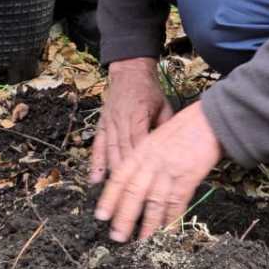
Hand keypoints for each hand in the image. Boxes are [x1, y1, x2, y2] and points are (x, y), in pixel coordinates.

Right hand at [89, 57, 173, 184]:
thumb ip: (165, 128)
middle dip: (128, 175)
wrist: (129, 71)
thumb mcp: (164, 106)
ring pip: (110, 151)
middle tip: (132, 196)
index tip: (148, 182)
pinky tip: (94, 180)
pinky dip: (95, 163)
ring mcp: (109, 123)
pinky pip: (97, 146)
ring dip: (112, 174)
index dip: (142, 163)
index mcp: (138, 114)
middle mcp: (120, 120)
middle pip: (123, 151)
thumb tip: (174, 151)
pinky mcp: (102, 125)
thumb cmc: (150, 90)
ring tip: (115, 195)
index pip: (139, 143)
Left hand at [94, 101, 221, 241]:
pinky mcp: (187, 178)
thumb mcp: (156, 139)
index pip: (119, 177)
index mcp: (141, 151)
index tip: (100, 216)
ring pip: (153, 202)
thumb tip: (135, 182)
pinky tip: (167, 234)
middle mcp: (150, 162)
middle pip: (132, 192)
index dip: (109, 198)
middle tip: (116, 237)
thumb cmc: (184, 129)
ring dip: (146, 225)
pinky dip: (171, 220)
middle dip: (123, 216)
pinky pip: (176, 203)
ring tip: (140, 242)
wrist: (209, 120)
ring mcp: (168, 170)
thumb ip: (145, 158)